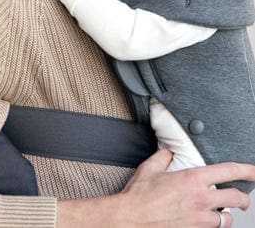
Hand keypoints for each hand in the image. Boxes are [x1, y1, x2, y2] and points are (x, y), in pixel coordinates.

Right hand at [57, 149, 254, 226]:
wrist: (131, 218)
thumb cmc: (139, 194)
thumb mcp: (151, 167)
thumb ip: (164, 157)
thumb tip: (169, 152)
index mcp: (193, 179)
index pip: (229, 172)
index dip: (246, 170)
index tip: (254, 170)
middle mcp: (201, 199)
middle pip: (236, 200)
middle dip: (243, 199)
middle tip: (242, 198)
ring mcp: (199, 219)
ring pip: (227, 220)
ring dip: (227, 216)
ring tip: (223, 212)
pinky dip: (212, 226)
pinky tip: (206, 221)